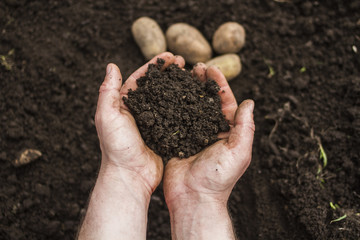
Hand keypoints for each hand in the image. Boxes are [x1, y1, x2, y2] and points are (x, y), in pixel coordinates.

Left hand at [95, 52, 184, 197]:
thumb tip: (111, 66)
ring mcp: (155, 123)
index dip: (154, 66)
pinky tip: (195, 98)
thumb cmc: (116, 147)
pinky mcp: (166, 134)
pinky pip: (177, 116)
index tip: (168, 56)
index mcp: (126, 105)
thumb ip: (108, 92)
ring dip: (179, 86)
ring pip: (169, 99)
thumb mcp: (108, 117)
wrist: (130, 176)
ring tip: (191, 75)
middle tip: (182, 61)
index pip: (141, 78)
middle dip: (169, 73)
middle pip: (157, 86)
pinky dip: (185, 106)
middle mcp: (141, 112)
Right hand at [163, 64, 254, 239]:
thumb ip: (245, 127)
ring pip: (190, 106)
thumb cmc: (218, 178)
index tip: (211, 68)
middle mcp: (210, 131)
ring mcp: (192, 134)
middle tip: (195, 67)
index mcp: (227, 132)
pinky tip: (166, 93)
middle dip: (201, 83)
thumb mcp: (239, 152)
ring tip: (181, 75)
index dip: (219, 84)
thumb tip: (250, 102)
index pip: (225, 102)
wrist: (193, 199)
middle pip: (206, 101)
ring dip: (186, 90)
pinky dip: (171, 105)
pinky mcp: (177, 140)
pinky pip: (174, 119)